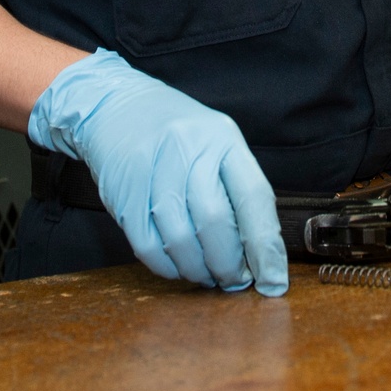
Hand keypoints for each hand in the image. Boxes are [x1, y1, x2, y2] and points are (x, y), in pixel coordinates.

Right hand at [29, 49, 288, 294]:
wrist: (117, 107)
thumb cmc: (177, 133)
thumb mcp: (215, 142)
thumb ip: (235, 188)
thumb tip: (258, 254)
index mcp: (222, 137)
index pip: (253, 195)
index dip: (266, 246)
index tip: (273, 282)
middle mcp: (189, 148)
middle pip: (215, 221)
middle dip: (228, 264)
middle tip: (234, 281)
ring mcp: (153, 168)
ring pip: (181, 238)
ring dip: (198, 271)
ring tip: (206, 277)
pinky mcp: (124, 191)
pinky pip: (148, 245)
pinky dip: (167, 268)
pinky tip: (177, 267)